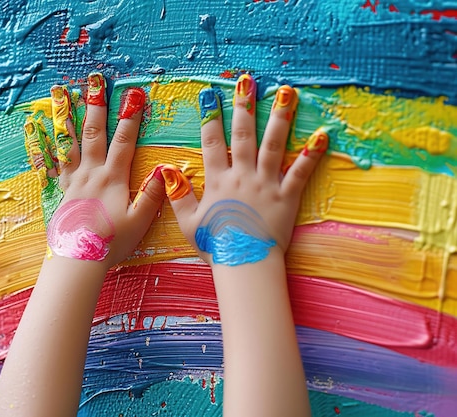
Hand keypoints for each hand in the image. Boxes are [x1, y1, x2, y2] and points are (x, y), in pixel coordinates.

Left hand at [44, 73, 164, 266]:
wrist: (77, 260)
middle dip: (96, 105)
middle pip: (94, 133)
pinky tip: (35, 129)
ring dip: (67, 116)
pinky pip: (47, 163)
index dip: (130, 117)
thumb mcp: (139, 221)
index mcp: (112, 179)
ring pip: (69, 142)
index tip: (134, 95)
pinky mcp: (57, 191)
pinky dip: (40, 144)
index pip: (124, 142)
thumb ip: (152, 194)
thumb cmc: (111, 243)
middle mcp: (90, 173)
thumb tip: (166, 170)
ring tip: (63, 93)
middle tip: (96, 80)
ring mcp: (71, 180)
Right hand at [162, 75, 327, 265]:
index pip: (212, 143)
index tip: (209, 96)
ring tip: (286, 92)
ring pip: (273, 145)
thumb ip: (178, 194)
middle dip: (244, 106)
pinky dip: (311, 154)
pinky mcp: (287, 196)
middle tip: (247, 80)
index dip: (209, 118)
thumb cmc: (215, 246)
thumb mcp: (189, 222)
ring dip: (279, 117)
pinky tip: (322, 134)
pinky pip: (301, 172)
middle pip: (243, 135)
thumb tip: (166, 169)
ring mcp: (266, 184)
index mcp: (218, 181)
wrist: (244, 264)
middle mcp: (242, 176)